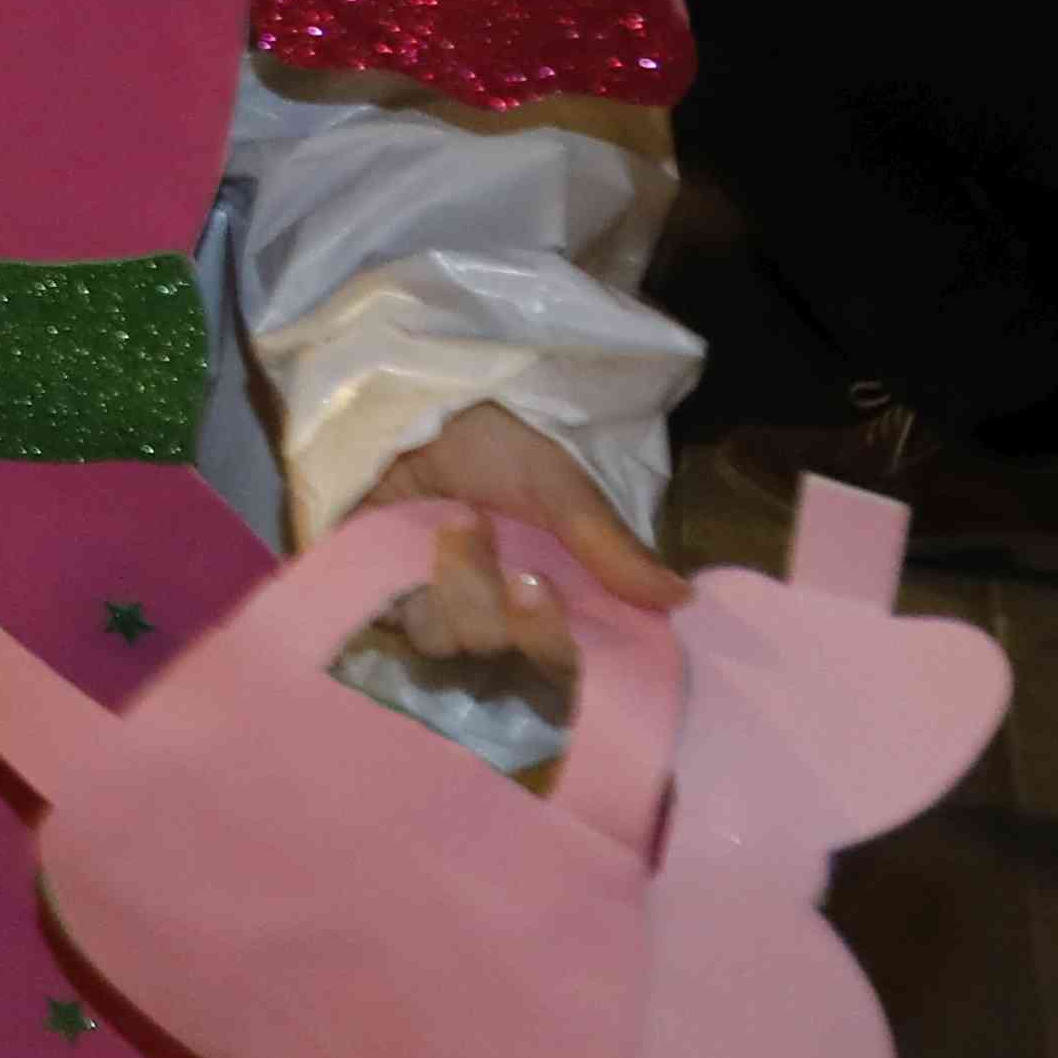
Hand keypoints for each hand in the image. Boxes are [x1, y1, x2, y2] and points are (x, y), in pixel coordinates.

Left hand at [356, 403, 688, 664]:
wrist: (401, 400)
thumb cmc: (489, 435)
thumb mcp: (558, 481)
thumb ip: (610, 544)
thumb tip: (684, 600)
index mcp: (546, 589)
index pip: (561, 655)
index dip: (550, 640)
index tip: (539, 589)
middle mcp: (492, 608)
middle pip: (501, 657)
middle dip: (497, 608)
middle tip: (487, 543)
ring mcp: (430, 604)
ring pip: (448, 641)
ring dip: (451, 584)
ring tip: (450, 520)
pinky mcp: (373, 597)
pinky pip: (391, 623)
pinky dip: (400, 589)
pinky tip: (405, 544)